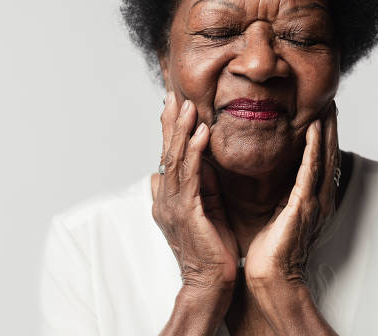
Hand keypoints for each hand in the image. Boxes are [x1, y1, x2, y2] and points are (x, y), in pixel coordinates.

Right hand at [152, 93, 238, 294]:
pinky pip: (190, 176)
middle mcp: (165, 198)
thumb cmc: (212, 250)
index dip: (170, 129)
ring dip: (181, 130)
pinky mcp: (187, 212)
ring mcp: (173, 205)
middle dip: (170, 121)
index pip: (169, 156)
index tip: (174, 103)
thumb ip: (201, 186)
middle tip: (173, 94)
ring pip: (175, 159)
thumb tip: (201, 163)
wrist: (211, 284)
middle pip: (167, 152)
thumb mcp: (207, 210)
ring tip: (186, 105)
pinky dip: (195, 152)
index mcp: (169, 197)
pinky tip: (200, 133)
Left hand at [244, 100, 339, 289]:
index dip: (324, 136)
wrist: (268, 280)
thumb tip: (276, 177)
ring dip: (326, 131)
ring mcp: (313, 203)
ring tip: (327, 106)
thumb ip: (283, 195)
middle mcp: (318, 199)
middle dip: (331, 127)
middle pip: (328, 155)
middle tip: (331, 100)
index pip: (320, 161)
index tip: (323, 111)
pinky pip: (309, 172)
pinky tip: (314, 131)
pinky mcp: (302, 207)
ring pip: (323, 158)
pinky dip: (313, 150)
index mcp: (312, 200)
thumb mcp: (278, 216)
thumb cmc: (269, 252)